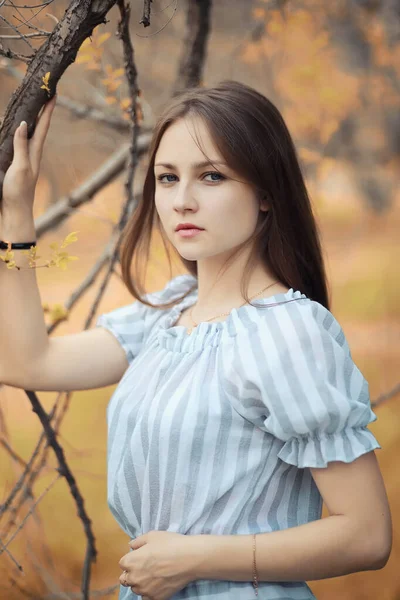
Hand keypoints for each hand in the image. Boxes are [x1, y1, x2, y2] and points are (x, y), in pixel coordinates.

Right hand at [1, 95, 56, 210]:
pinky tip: (16, 130)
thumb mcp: (21, 167)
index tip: (54, 93)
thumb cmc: (18, 192)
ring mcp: (23, 159)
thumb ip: (21, 146)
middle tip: (43, 93)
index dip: (48, 110)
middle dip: (40, 110)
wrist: (14, 213)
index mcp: (35, 153)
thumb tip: (24, 124)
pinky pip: (17, 143)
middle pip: (37, 127)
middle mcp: (31, 154)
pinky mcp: (15, 165)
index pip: (43, 127)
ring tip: (31, 104)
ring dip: (30, 119)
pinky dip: (17, 133)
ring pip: (28, 134)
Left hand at [118, 530, 196, 599]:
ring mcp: (144, 590)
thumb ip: (138, 541)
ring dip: (141, 583)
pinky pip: (146, 597)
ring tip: (154, 575)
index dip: (132, 559)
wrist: (188, 559)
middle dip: (132, 573)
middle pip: (125, 579)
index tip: (140, 557)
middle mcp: (133, 578)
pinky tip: (158, 584)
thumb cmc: (169, 544)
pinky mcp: (154, 598)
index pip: (122, 564)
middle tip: (145, 567)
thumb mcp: (152, 536)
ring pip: (136, 589)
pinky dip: (150, 592)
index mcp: (130, 561)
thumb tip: (131, 546)